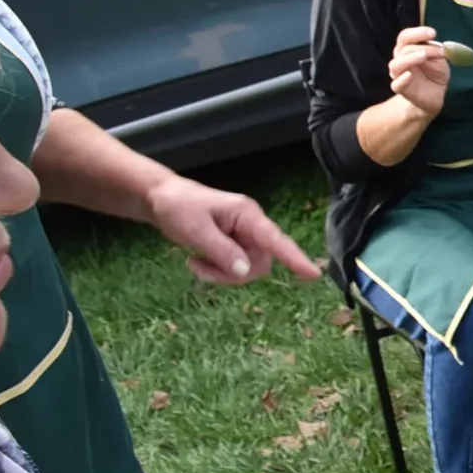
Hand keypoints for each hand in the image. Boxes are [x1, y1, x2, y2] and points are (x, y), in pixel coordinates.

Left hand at [144, 175, 320, 285]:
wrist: (160, 198)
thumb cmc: (177, 207)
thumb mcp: (195, 229)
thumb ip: (221, 250)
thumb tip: (246, 272)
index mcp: (247, 215)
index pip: (275, 239)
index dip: (294, 258)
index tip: (312, 274)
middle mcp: (251, 226)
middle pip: (259, 262)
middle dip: (231, 274)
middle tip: (198, 269)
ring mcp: (244, 236)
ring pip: (247, 268)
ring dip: (221, 274)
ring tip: (194, 263)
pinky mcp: (235, 244)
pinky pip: (236, 267)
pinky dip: (217, 271)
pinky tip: (197, 261)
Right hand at [389, 25, 449, 118]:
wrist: (434, 96)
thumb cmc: (434, 74)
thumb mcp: (439, 60)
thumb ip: (437, 51)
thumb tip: (443, 46)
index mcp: (408, 49)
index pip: (406, 36)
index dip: (417, 32)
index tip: (433, 33)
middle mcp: (401, 60)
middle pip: (403, 49)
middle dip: (422, 47)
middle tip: (438, 51)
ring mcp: (399, 75)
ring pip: (396, 65)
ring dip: (409, 59)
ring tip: (423, 56)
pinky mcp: (402, 89)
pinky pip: (396, 84)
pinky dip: (401, 79)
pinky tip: (409, 75)